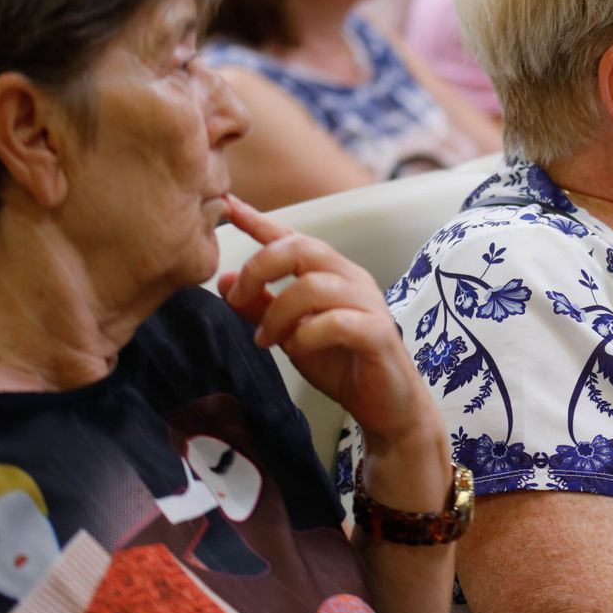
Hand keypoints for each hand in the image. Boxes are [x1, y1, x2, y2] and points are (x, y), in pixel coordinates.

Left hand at [216, 195, 444, 460]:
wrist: (386, 405)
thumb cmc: (343, 364)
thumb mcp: (291, 334)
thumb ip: (262, 307)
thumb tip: (226, 281)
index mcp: (331, 273)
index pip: (293, 237)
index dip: (260, 221)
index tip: (230, 207)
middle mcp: (351, 279)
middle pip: (303, 248)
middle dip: (261, 268)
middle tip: (239, 298)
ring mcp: (368, 303)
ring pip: (314, 285)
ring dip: (279, 312)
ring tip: (266, 339)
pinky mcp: (378, 332)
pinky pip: (336, 321)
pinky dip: (307, 334)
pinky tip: (297, 349)